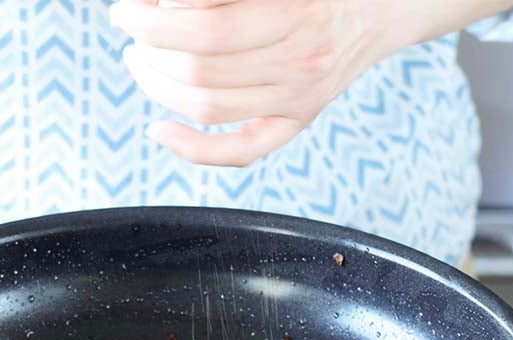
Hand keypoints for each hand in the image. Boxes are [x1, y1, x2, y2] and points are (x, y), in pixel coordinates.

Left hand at [110, 0, 512, 166]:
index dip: (153, 22)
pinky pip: (240, 152)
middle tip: (131, 29)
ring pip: (207, 105)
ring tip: (141, 60)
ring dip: (157, 84)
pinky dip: (192, 149)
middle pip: (199, 68)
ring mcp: (299, 94)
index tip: (128, 8)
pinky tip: (159, 131)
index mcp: (296, 8)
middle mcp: (300, 56)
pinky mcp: (297, 119)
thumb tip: (165, 6)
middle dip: (148, 48)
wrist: (384, 6)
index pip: (204, 28)